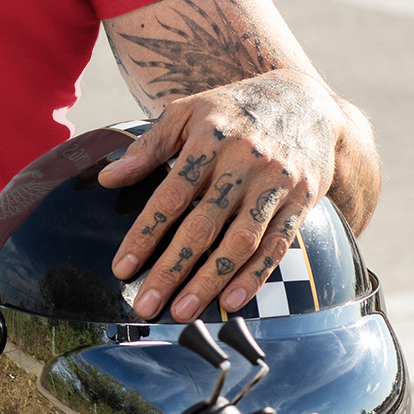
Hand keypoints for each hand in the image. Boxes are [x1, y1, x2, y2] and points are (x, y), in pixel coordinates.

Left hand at [97, 72, 341, 322]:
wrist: (305, 101)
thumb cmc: (231, 111)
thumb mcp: (187, 112)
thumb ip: (148, 146)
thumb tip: (107, 178)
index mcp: (210, 138)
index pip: (171, 195)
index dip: (145, 234)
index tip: (122, 269)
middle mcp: (245, 161)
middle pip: (203, 224)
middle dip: (172, 269)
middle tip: (147, 305)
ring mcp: (276, 182)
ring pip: (240, 240)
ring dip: (210, 280)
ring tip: (183, 312)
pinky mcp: (302, 199)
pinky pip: (277, 244)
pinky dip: (255, 275)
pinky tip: (232, 301)